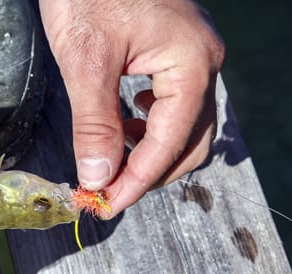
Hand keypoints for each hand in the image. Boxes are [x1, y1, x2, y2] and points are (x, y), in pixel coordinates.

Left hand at [39, 0, 223, 215]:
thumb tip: (99, 177)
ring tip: (112, 158)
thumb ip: (95, 123)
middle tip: (107, 190)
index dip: (137, 181)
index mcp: (192, 64)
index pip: (170, 143)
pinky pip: (176, 103)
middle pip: (189, 141)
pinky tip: (126, 121)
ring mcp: (196, 56)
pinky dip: (152, 125)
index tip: (106, 205)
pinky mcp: (179, 51)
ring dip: (151, 151)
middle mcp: (205, 63)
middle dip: (148, 171)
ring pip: (185, 126)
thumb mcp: (85, 60)